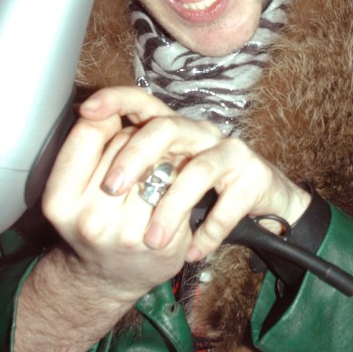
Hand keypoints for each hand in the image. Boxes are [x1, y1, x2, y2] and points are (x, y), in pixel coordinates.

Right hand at [41, 99, 190, 303]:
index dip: (106, 121)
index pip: (91, 129)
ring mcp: (128, 232)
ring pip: (158, 161)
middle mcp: (91, 219)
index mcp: (59, 200)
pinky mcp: (161, 242)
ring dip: (161, 158)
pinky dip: (179, 182)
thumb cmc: (90, 220)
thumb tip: (109, 104)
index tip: (110, 132)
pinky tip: (170, 192)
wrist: (103, 280)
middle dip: (135, 142)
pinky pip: (179, 187)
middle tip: (132, 160)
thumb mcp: (70, 185)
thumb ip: (86, 143)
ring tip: (153, 172)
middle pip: (128, 143)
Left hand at [77, 86, 310, 261]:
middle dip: (136, 157)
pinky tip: (192, 252)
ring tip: (152, 240)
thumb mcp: (163, 180)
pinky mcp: (254, 176)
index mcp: (173, 127)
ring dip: (172, 206)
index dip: (115, 99)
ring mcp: (229, 151)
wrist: (266, 211)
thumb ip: (133, 168)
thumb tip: (89, 167)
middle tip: (111, 190)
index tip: (87, 110)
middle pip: (166, 128)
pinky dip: (209, 232)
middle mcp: (200, 132)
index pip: (141, 100)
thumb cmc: (202, 195)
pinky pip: (230, 204)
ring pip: (199, 168)